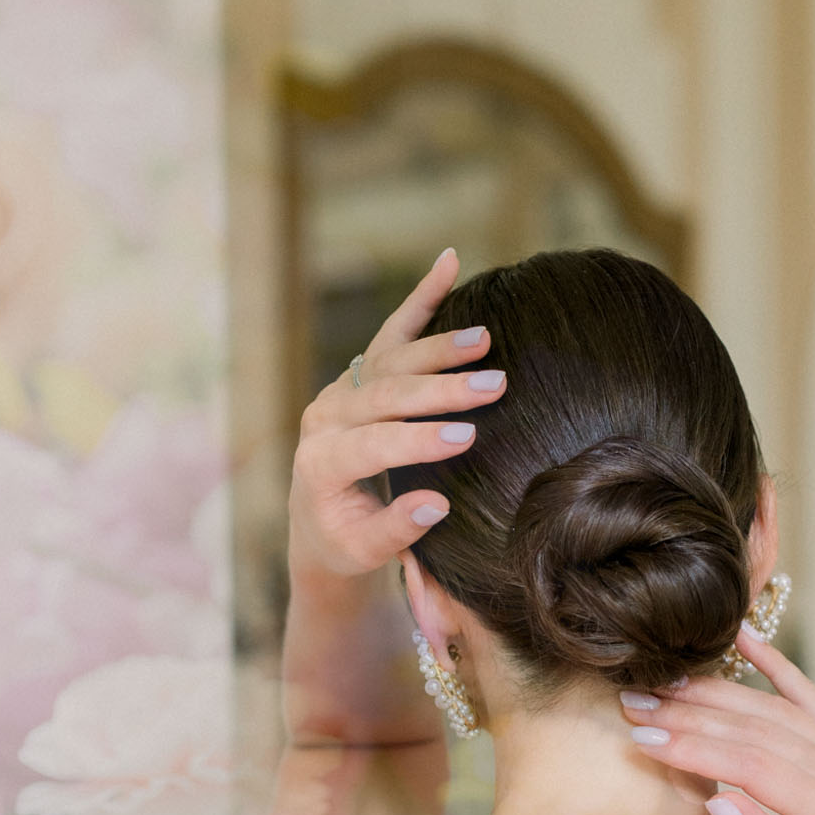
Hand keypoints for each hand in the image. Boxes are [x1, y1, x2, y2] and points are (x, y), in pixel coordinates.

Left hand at [289, 247, 505, 582]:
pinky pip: (392, 333)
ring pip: (391, 359)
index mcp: (319, 464)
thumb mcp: (367, 551)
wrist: (320, 524)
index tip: (469, 436)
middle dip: (442, 389)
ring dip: (441, 347)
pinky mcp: (358, 374)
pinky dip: (421, 299)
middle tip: (496, 385)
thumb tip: (437, 504)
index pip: (373, 444)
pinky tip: (449, 263)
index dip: (419, 439)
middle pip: (385, 394)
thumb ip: (398, 530)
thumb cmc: (348, 543)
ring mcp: (340, 389)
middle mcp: (323, 418)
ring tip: (486, 339)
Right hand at [619, 623, 814, 814]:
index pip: (750, 765)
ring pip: (775, 707)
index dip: (693, 748)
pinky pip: (811, 697)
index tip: (642, 738)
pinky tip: (743, 636)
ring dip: (715, 693)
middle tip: (634, 702)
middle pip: (756, 728)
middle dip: (689, 713)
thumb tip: (718, 803)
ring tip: (662, 684)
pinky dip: (776, 664)